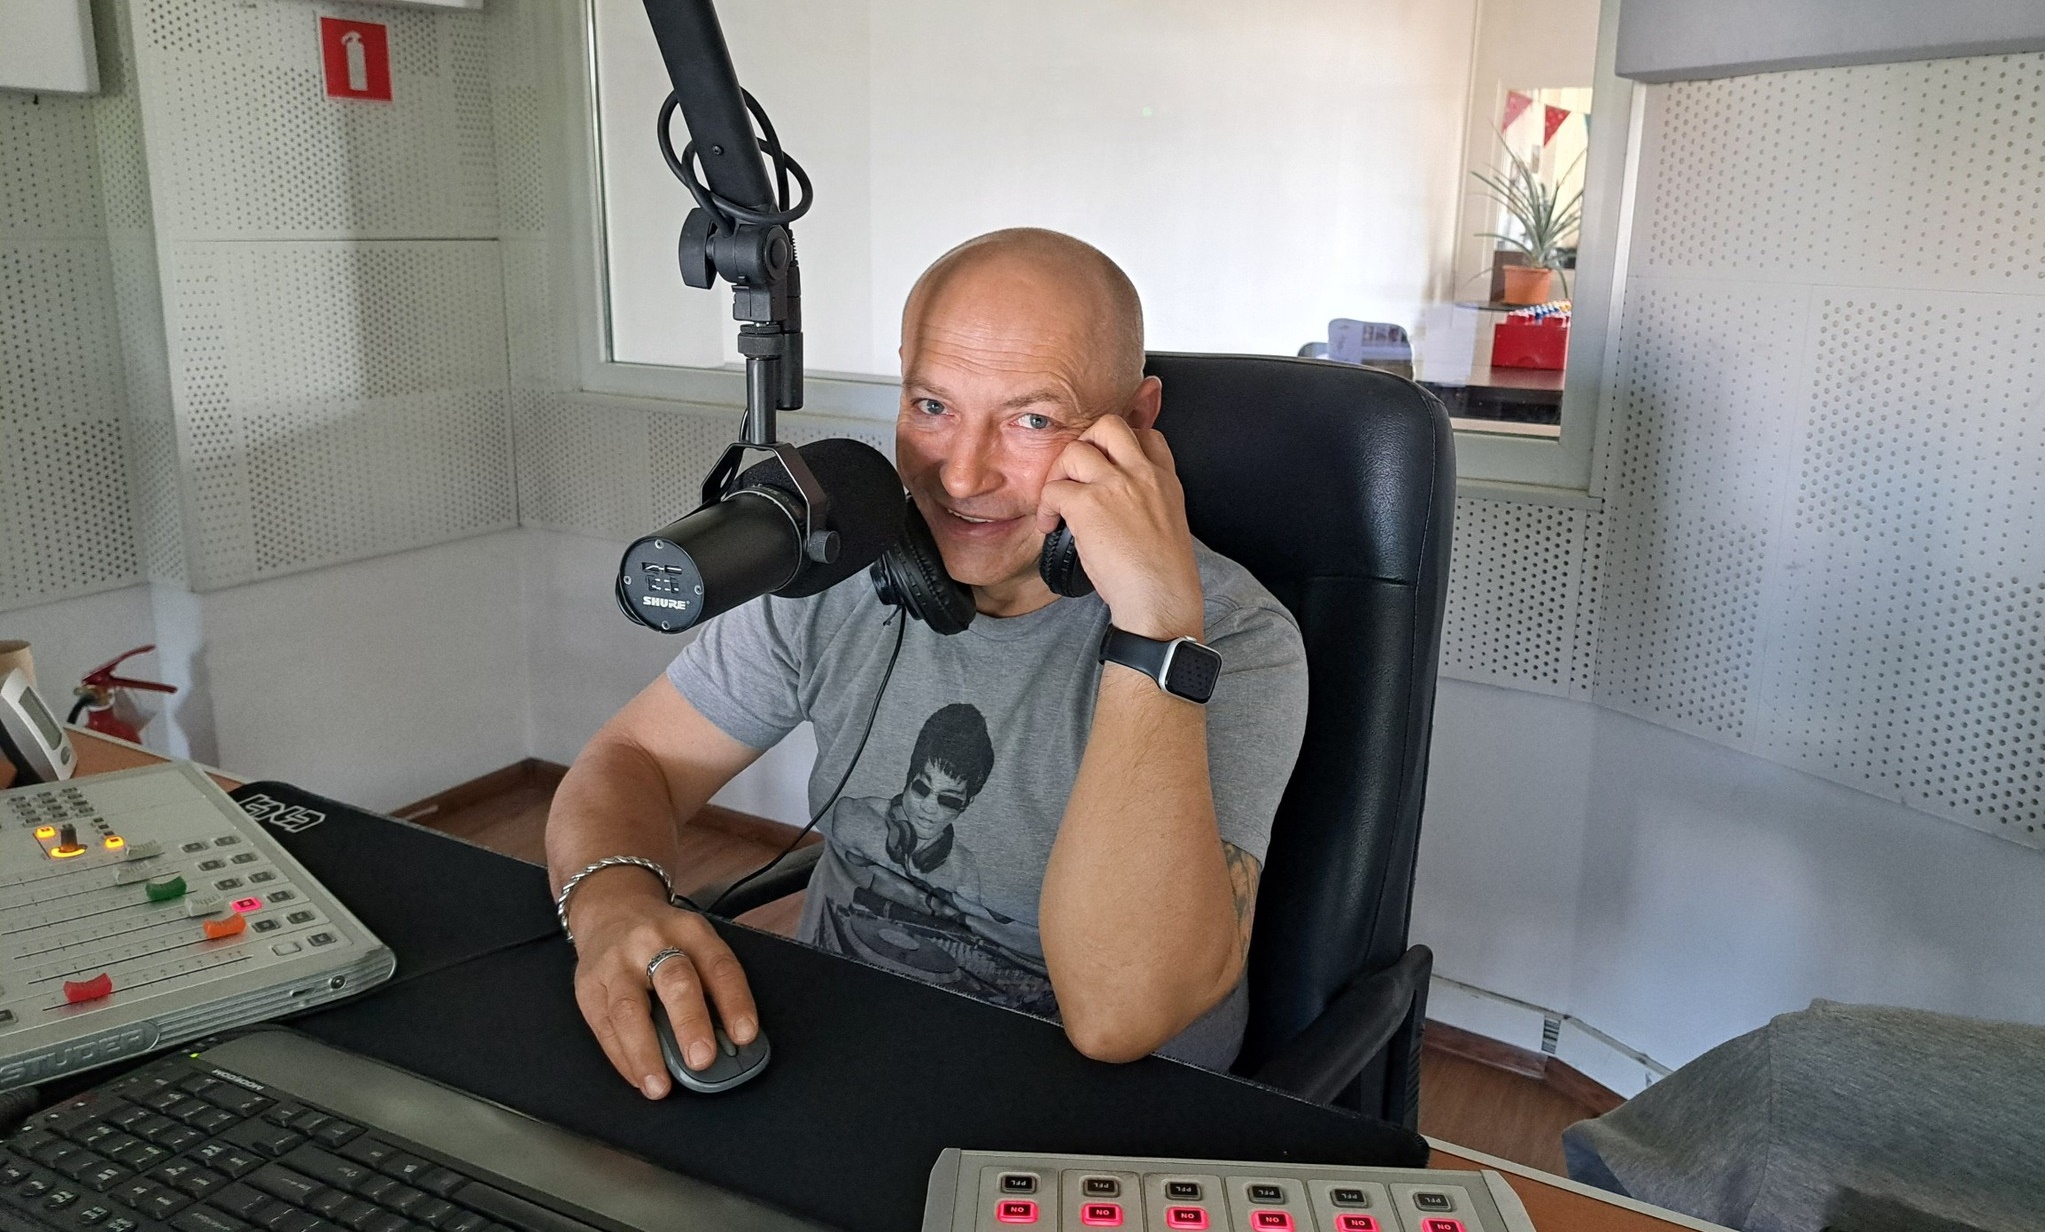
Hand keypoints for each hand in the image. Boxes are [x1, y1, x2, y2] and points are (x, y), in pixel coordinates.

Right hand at [565, 871, 758, 1098]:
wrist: (612, 909)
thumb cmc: (663, 938)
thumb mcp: (695, 944)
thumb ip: (713, 986)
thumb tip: (731, 1043)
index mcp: (690, 930)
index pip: (718, 965)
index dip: (735, 1001)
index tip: (745, 1035)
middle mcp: (651, 941)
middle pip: (674, 980)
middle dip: (690, 1022)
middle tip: (702, 1060)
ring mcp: (615, 963)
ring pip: (628, 1009)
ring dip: (645, 1053)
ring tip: (659, 1086)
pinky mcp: (587, 986)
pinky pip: (603, 1026)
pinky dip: (622, 1057)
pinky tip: (638, 1076)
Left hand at [1034, 414, 1202, 639]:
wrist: (1161, 599)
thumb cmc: (1162, 575)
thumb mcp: (1167, 523)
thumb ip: (1147, 501)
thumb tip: (1113, 502)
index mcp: (1165, 480)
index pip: (1147, 435)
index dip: (1120, 446)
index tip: (1107, 468)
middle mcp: (1143, 474)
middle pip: (1108, 426)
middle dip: (1085, 444)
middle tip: (1074, 475)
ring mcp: (1116, 485)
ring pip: (1075, 450)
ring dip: (1058, 473)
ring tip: (1057, 502)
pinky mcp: (1089, 504)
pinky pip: (1054, 489)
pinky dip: (1045, 507)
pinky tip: (1050, 526)